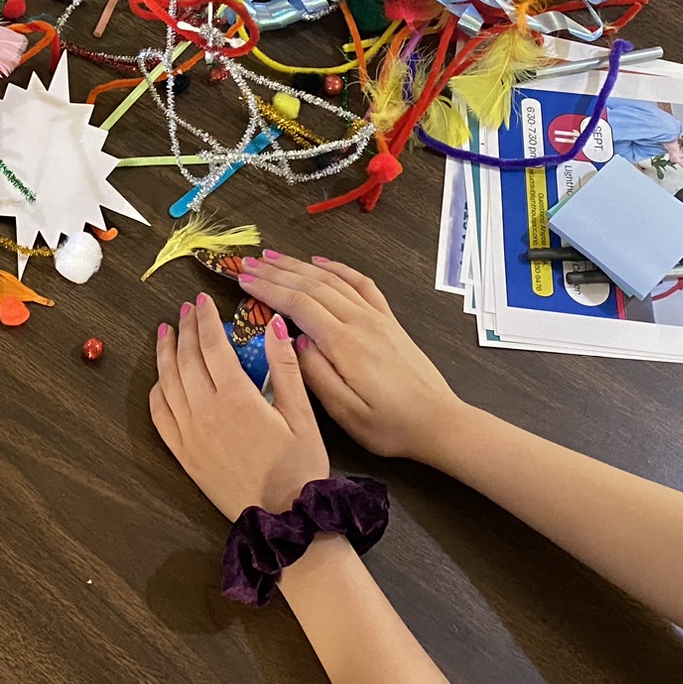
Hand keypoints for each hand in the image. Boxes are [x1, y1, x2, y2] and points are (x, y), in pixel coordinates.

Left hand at [150, 294, 329, 519]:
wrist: (285, 520)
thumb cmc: (300, 468)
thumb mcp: (302, 415)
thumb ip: (285, 367)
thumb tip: (275, 325)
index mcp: (236, 399)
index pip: (212, 346)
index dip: (205, 320)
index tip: (201, 301)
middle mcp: (205, 413)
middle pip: (186, 359)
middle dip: (184, 330)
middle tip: (184, 310)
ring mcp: (190, 435)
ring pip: (167, 383)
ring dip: (165, 354)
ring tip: (166, 333)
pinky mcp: (184, 455)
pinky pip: (160, 416)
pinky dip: (157, 392)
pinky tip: (160, 380)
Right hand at [234, 254, 462, 461]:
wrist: (439, 422)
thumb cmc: (390, 426)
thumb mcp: (346, 413)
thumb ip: (316, 375)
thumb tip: (294, 341)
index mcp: (346, 344)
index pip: (298, 304)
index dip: (268, 289)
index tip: (243, 279)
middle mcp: (361, 322)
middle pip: (312, 285)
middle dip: (276, 272)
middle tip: (248, 262)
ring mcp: (377, 318)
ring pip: (333, 280)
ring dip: (300, 265)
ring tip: (273, 257)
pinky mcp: (389, 321)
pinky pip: (361, 284)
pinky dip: (338, 268)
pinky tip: (321, 262)